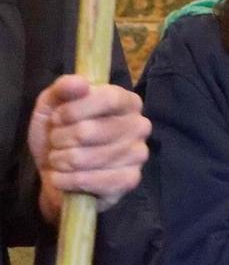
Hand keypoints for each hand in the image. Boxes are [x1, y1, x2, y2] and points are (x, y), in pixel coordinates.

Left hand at [30, 76, 150, 222]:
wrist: (56, 172)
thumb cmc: (58, 133)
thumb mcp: (52, 105)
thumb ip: (64, 88)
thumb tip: (79, 83)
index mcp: (127, 101)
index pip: (109, 98)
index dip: (75, 109)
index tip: (57, 117)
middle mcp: (140, 126)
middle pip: (90, 131)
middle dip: (60, 139)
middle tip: (56, 142)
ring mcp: (139, 154)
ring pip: (85, 158)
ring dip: (61, 161)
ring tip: (59, 160)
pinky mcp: (130, 180)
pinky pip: (93, 180)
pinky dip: (68, 181)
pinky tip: (64, 178)